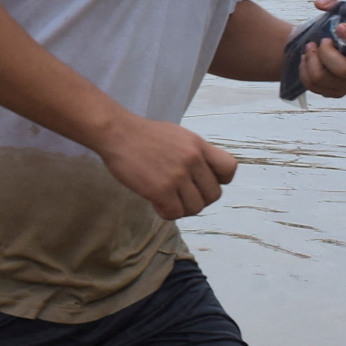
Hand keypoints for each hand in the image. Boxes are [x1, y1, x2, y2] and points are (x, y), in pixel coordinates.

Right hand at [95, 114, 237, 220]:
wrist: (117, 133)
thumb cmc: (143, 135)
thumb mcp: (178, 136)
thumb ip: (193, 153)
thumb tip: (202, 174)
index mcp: (199, 145)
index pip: (229, 169)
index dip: (219, 180)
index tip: (202, 181)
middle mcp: (193, 160)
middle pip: (213, 194)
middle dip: (199, 199)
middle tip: (181, 196)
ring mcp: (178, 175)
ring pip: (196, 207)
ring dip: (183, 209)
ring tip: (168, 201)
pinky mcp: (161, 189)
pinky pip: (175, 213)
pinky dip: (166, 212)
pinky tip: (156, 203)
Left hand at [301, 0, 345, 97]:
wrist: (322, 43)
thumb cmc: (336, 24)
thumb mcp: (339, 4)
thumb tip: (320, 4)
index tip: (338, 27)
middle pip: (342, 69)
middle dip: (324, 53)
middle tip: (319, 42)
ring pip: (323, 78)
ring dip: (310, 60)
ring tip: (310, 49)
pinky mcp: (334, 92)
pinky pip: (313, 86)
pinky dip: (304, 70)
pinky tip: (307, 60)